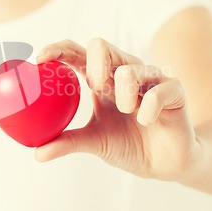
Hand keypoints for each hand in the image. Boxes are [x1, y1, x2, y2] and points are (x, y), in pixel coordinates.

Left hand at [35, 38, 199, 182]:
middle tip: (95, 88)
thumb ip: (67, 142)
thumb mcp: (94, 142)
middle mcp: (124, 72)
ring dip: (123, 95)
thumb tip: (37, 153)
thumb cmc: (129, 145)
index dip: (59, 49)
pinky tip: (147, 121)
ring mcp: (150, 78)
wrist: (166, 164)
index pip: (77, 54)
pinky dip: (147, 109)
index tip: (40, 58)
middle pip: (101, 46)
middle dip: (93, 64)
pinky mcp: (174, 90)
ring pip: (129, 69)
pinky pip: (156, 91)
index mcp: (102, 79)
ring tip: (128, 112)